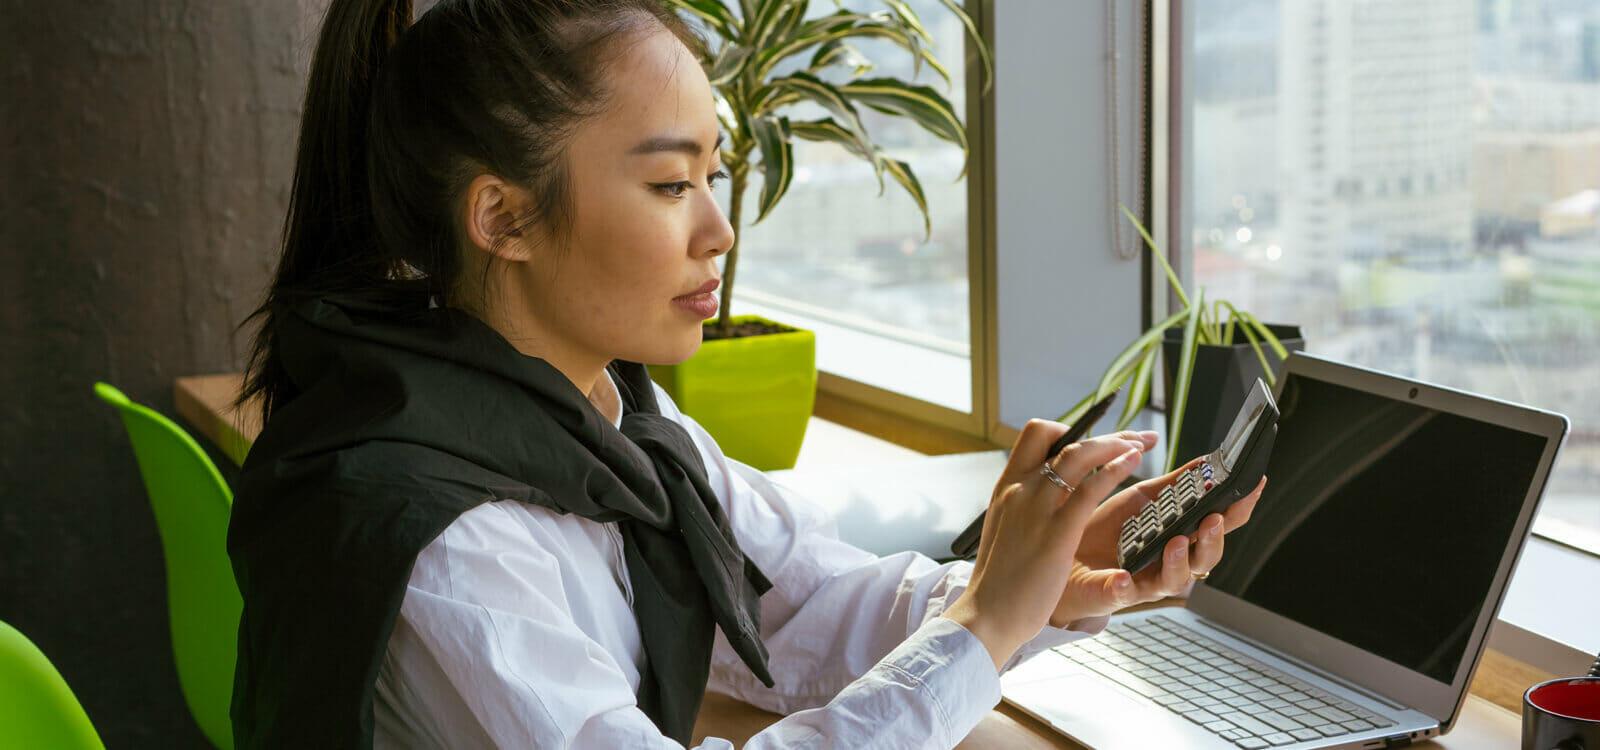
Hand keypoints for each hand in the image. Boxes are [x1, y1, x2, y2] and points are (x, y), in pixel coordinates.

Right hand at [943, 420, 1154, 670]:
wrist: (987, 614)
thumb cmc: (999, 580)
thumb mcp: (1005, 530)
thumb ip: (1022, 507)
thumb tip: (1042, 496)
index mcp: (1006, 487)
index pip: (1034, 436)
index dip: (1068, 431)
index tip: (1093, 441)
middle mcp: (1019, 489)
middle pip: (1061, 439)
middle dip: (1104, 433)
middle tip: (1132, 437)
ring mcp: (1036, 507)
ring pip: (1079, 455)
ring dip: (1116, 443)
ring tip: (1140, 445)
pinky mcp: (1057, 532)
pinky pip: (1091, 487)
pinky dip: (1116, 469)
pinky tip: (1134, 464)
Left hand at [1049, 456, 1265, 625]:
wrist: (1068, 555)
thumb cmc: (1112, 530)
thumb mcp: (1145, 499)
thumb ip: (1176, 484)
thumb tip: (1207, 461)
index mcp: (1184, 535)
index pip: (1222, 523)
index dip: (1240, 507)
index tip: (1253, 484)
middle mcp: (1173, 561)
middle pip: (1207, 556)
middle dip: (1213, 538)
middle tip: (1213, 518)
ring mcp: (1148, 580)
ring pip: (1177, 579)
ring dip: (1180, 562)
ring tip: (1176, 542)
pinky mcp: (1117, 593)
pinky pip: (1124, 594)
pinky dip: (1126, 587)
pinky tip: (1124, 577)